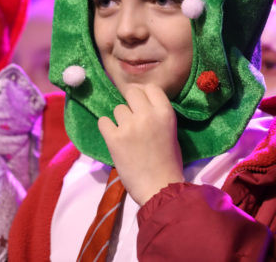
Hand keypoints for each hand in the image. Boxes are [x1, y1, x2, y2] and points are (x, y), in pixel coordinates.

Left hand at [98, 84, 183, 205]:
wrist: (159, 188)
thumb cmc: (169, 163)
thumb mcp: (171, 131)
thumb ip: (157, 115)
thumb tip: (141, 105)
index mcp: (165, 112)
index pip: (151, 87)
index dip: (145, 95)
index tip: (143, 104)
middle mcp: (147, 114)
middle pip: (132, 92)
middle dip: (131, 103)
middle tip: (132, 117)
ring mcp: (129, 126)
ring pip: (118, 109)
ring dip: (120, 120)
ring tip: (126, 135)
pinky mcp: (114, 138)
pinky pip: (103, 121)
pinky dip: (107, 128)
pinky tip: (114, 137)